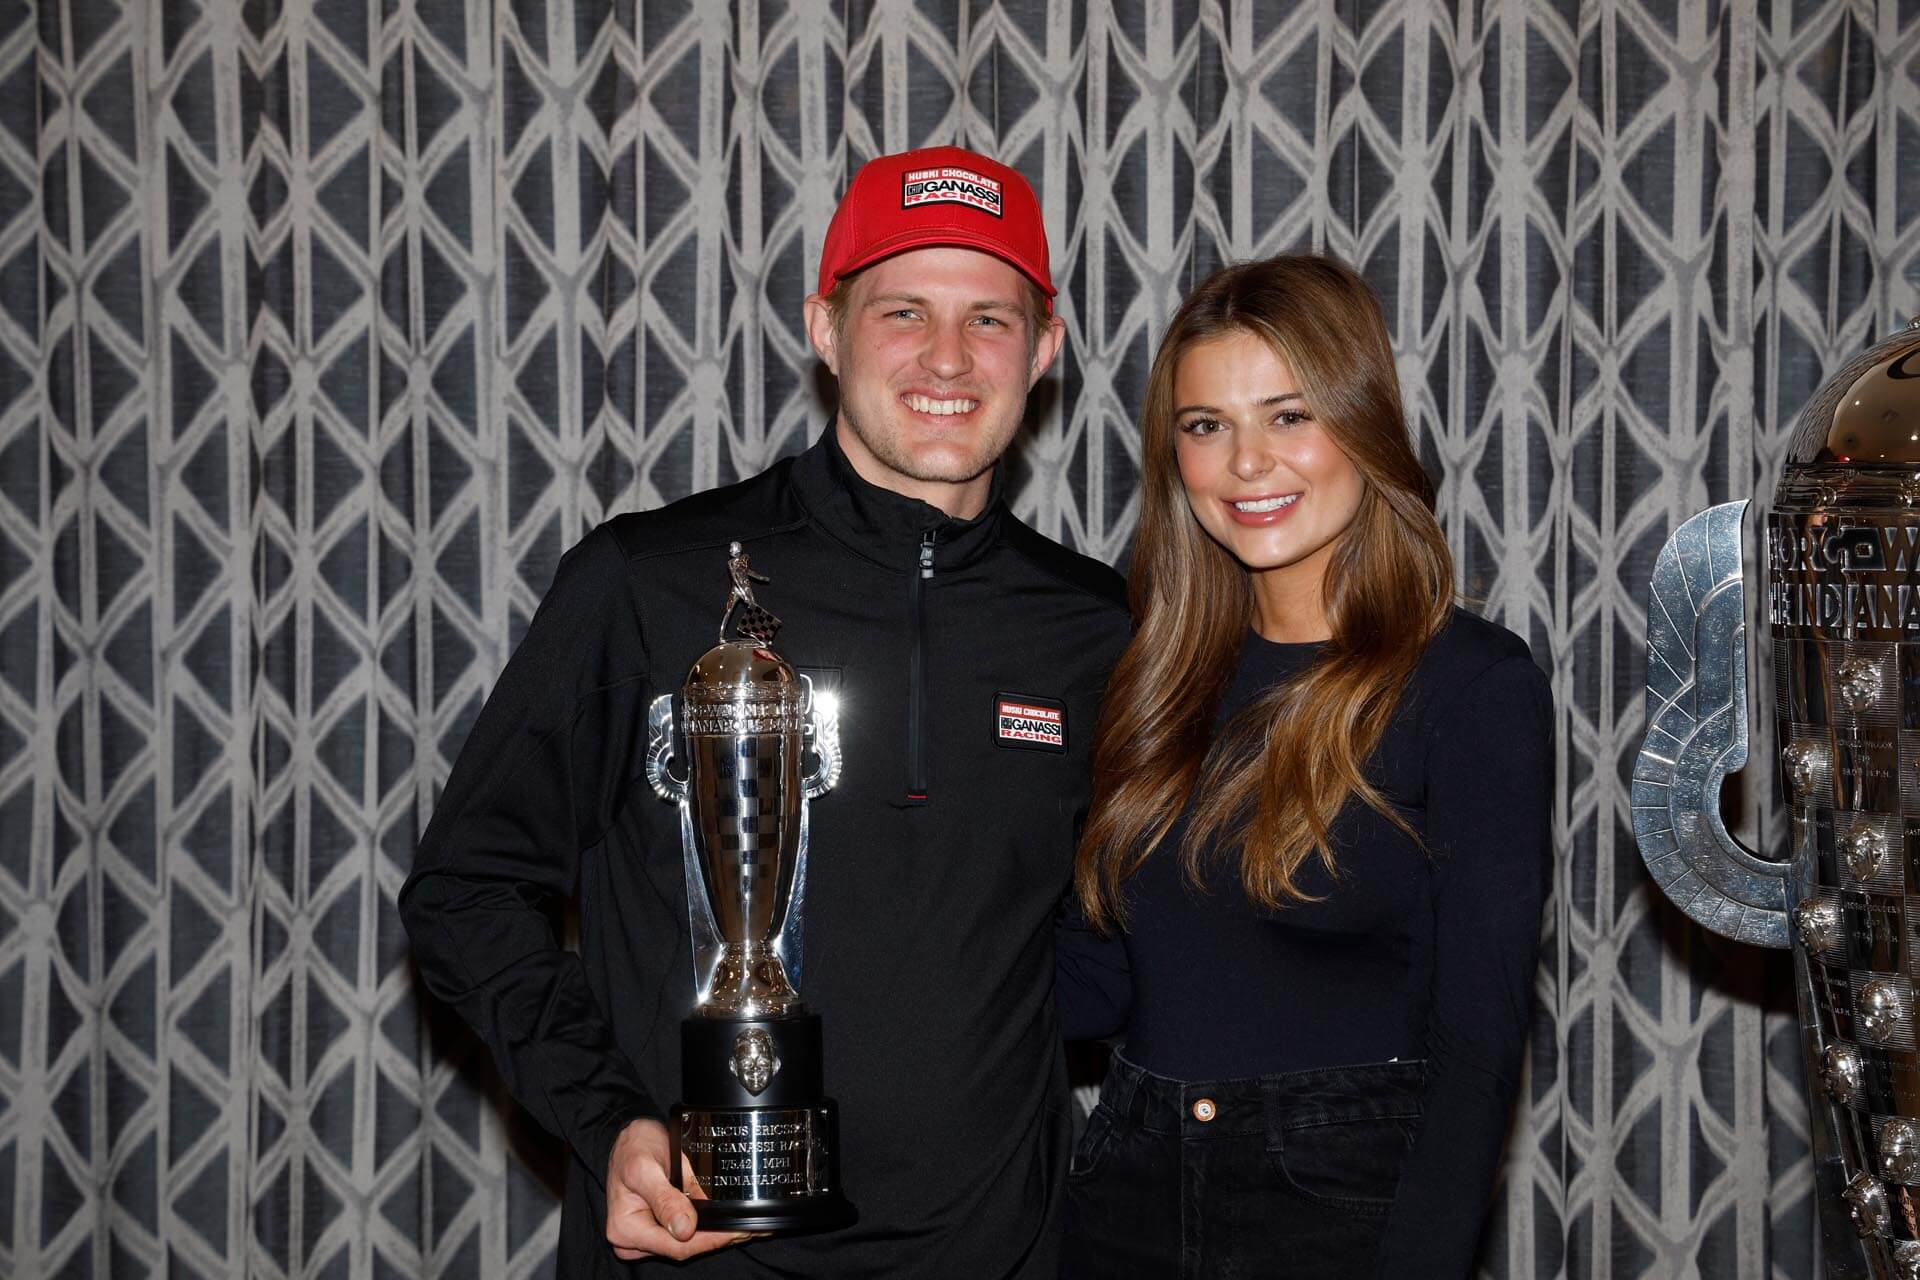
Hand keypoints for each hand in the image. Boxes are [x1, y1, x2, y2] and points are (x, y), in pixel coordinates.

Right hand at [604, 1118, 755, 1261]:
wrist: (628, 1137)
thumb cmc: (634, 1146)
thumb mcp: (646, 1167)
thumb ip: (664, 1199)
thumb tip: (684, 1229)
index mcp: (626, 1228)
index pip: (675, 1247)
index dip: (710, 1241)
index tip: (735, 1231)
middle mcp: (632, 1239)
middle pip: (682, 1248)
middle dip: (716, 1239)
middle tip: (749, 1228)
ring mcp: (644, 1235)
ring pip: (684, 1243)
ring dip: (713, 1235)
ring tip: (742, 1225)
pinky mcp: (655, 1228)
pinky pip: (681, 1233)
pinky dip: (703, 1228)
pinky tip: (723, 1222)